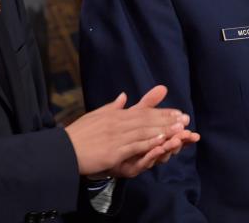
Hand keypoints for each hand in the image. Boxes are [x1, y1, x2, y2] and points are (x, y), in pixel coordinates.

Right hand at [65, 85, 195, 175]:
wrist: (63, 151)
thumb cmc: (77, 135)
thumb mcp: (95, 116)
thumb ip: (111, 107)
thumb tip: (123, 96)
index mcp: (114, 114)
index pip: (143, 112)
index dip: (162, 112)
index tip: (177, 113)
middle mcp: (117, 122)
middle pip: (147, 120)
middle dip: (168, 119)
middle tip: (185, 119)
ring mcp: (116, 136)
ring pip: (144, 131)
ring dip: (164, 130)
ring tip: (180, 129)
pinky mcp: (113, 151)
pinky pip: (135, 146)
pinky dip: (150, 142)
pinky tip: (162, 141)